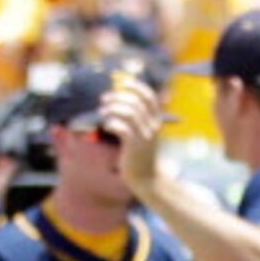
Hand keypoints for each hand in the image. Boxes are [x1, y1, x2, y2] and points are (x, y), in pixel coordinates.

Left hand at [100, 79, 164, 200]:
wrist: (146, 178)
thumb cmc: (140, 154)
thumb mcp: (144, 133)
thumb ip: (138, 118)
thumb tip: (122, 100)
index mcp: (156, 120)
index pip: (150, 97)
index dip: (137, 86)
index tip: (123, 83)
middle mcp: (153, 126)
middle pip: (136, 102)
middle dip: (118, 96)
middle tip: (104, 98)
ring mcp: (145, 136)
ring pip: (129, 113)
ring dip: (112, 108)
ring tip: (103, 111)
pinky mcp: (135, 146)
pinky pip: (122, 128)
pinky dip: (112, 123)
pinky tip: (107, 126)